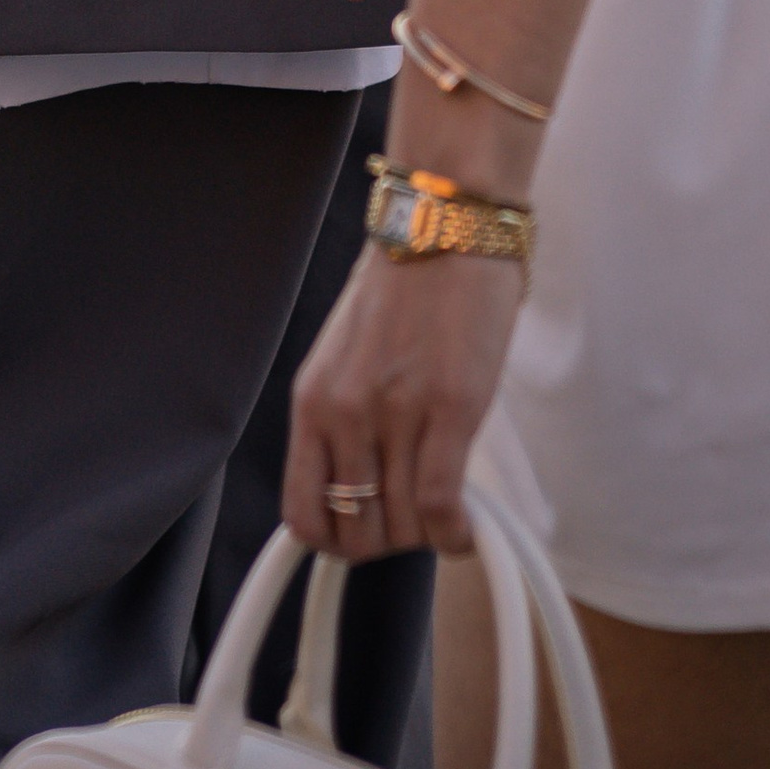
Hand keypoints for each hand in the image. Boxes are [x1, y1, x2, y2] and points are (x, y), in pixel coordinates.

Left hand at [283, 244, 521, 558]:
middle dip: (390, 542)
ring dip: (428, 535)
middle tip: (416, 519)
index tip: (366, 534)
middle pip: (358, 533)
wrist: (445, 225)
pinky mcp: (450, 409)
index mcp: (313, 400)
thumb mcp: (347, 358)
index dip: (336, 543)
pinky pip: (440, 507)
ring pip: (403, 528)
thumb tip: (363, 489)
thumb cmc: (405, 290)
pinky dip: (455, 533)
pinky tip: (466, 525)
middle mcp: (345, 412)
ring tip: (447, 511)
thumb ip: (346, 420)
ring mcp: (395, 412)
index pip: (303, 514)